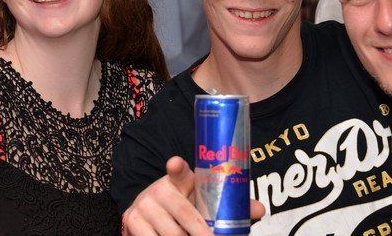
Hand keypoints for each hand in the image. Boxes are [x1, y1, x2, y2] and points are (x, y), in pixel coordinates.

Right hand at [122, 156, 264, 235]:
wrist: (149, 213)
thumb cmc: (182, 207)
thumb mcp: (201, 202)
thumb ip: (228, 205)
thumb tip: (259, 209)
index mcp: (178, 181)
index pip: (178, 170)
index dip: (177, 167)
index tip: (175, 164)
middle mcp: (158, 190)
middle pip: (186, 217)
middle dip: (203, 234)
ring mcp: (143, 206)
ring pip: (172, 235)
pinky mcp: (132, 221)